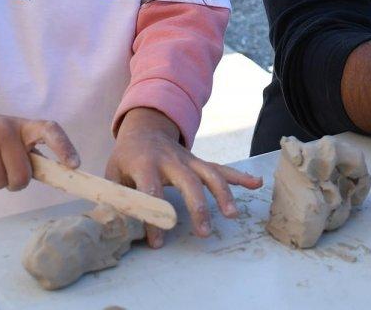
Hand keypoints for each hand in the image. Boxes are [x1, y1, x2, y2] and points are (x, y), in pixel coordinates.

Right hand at [0, 108, 78, 190]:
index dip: (64, 147)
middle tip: (7, 170)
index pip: (50, 131)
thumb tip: (58, 177)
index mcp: (24, 126)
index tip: (75, 165)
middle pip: (21, 176)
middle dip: (16, 182)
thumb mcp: (16, 136)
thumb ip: (32, 154)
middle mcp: (4, 129)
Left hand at [106, 107, 262, 247]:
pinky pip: (222, 168)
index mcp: (145, 163)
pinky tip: (257, 184)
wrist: (145, 129)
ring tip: (232, 215)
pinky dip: (240, 176)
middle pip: (188, 181)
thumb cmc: (127, 158)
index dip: (154, 216)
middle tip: (204, 232)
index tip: (158, 242)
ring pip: (210, 174)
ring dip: (223, 194)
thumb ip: (116, 198)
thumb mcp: (113, 174)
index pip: (151, 191)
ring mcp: (189, 160)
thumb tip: (114, 228)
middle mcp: (171, 159)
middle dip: (198, 206)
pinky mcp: (200, 162)